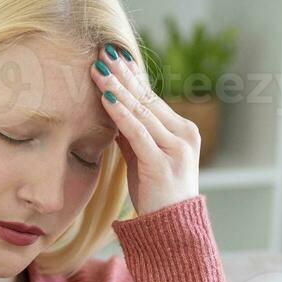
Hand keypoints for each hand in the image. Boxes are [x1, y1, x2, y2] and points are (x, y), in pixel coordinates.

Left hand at [90, 42, 199, 215]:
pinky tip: (107, 99)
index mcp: (182, 131)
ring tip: (99, 69)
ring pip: (142, 112)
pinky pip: (138, 133)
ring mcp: (175, 149)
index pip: (152, 98)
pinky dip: (121, 114)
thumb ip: (132, 133)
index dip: (131, 76)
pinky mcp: (162, 164)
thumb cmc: (156, 194)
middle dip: (123, 74)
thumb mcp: (143, 158)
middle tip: (103, 51)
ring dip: (118, 88)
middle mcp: (183, 136)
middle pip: (147, 99)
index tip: (113, 56)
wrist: (172, 230)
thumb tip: (111, 107)